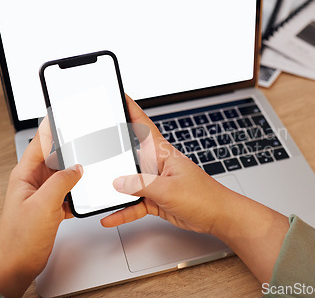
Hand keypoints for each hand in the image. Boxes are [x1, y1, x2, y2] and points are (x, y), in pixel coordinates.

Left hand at [0, 117, 82, 297]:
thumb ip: (61, 182)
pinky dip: (78, 191)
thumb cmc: (20, 238)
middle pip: (55, 156)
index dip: (52, 127)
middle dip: (70, 149)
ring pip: (64, 174)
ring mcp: (43, 194)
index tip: (65, 113)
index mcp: (25, 174)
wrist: (18, 264)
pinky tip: (85, 193)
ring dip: (76, 172)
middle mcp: (34, 181)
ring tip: (90, 166)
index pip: (40, 142)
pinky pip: (68, 191)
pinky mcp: (51, 206)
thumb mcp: (43, 205)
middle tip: (86, 140)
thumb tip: (77, 168)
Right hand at [101, 96, 232, 234]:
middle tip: (96, 145)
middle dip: (112, 150)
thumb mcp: (168, 189)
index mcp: (162, 153)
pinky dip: (123, 210)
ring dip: (115, 187)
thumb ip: (141, 185)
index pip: (142, 125)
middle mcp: (156, 164)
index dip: (130, 109)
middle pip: (129, 154)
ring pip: (129, 181)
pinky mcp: (155, 198)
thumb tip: (118, 182)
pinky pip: (134, 203)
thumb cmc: (204, 197)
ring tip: (97, 191)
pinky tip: (111, 216)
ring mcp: (155, 182)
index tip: (119, 97)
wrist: (218, 216)